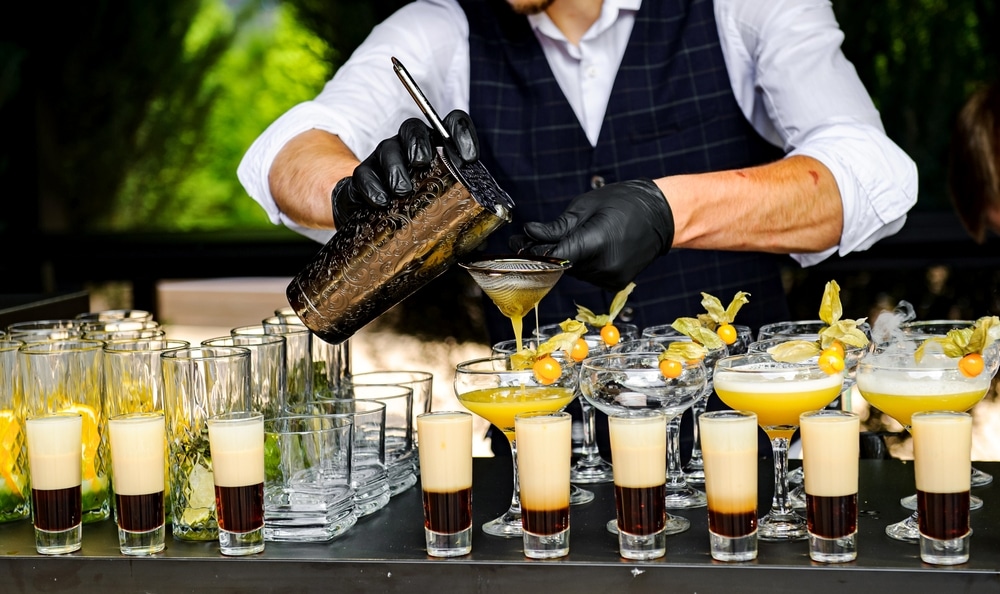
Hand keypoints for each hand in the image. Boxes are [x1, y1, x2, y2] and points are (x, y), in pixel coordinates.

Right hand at [331, 109, 478, 223]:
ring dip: (395, 167)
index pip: (452, 127)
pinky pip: (362, 175)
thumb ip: (464, 215)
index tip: (469, 157)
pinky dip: (371, 186)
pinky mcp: (362, 179)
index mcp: (437, 150)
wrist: (378, 227)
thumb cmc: (419, 216)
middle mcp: (410, 150)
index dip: (461, 133)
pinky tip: (381, 201)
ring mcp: (384, 162)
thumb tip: (484, 234)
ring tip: (403, 190)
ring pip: (387, 149)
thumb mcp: (445, 214)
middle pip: (413, 130)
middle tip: (422, 162)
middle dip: (418, 143)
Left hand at [510, 179, 673, 291]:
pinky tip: (594, 248)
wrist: (663, 215)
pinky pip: (589, 276)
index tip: (520, 244)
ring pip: (575, 272)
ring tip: (580, 237)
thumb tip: (531, 234)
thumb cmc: (625, 203)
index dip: (536, 252)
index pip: (556, 256)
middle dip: (553, 252)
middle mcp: (605, 266)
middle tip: (544, 237)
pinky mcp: (616, 284)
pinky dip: (585, 265)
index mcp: (597, 242)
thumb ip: (558, 226)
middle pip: (564, 266)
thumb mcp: (586, 206)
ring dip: (569, 259)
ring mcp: (612, 278)